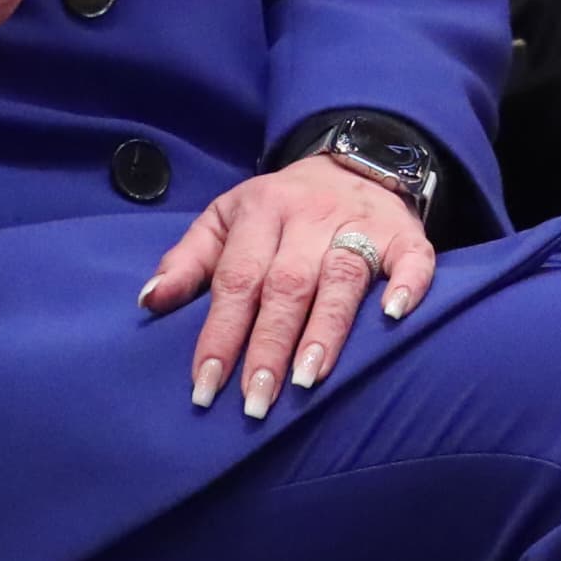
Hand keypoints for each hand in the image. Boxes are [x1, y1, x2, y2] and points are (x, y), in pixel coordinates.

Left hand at [143, 152, 438, 415]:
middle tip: (256, 402)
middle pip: (286, 285)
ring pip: (342, 276)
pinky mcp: (404, 232)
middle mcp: (309, 216)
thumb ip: (188, 259)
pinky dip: (405, 285)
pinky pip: (410, 258)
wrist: (356, 158)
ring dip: (325, 329)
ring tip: (306, 379)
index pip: (236, 280)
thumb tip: (151, 302)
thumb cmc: (282, 207)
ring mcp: (360, 222)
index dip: (220, 335)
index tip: (206, 387)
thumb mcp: (227, 218)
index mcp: (260, 212)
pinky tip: (392, 317)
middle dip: (268, 346)